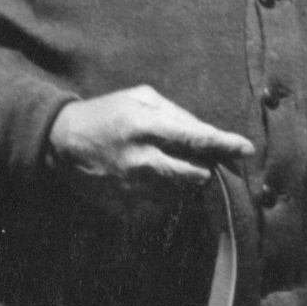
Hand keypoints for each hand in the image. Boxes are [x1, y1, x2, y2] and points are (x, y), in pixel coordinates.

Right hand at [47, 85, 251, 189]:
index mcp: (146, 128)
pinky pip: (162, 207)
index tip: (246, 149)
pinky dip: (166, 196)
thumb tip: (209, 134)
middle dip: (207, 169)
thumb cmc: (108, 114)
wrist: (60, 142)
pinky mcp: (123, 207)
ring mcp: (131, 188)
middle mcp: (141, 161)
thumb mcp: (141, 98)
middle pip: (196, 176)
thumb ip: (178, 114)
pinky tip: (153, 182)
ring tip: (168, 167)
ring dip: (186, 184)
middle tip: (203, 161)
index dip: (225, 145)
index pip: (196, 140)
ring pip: (182, 194)